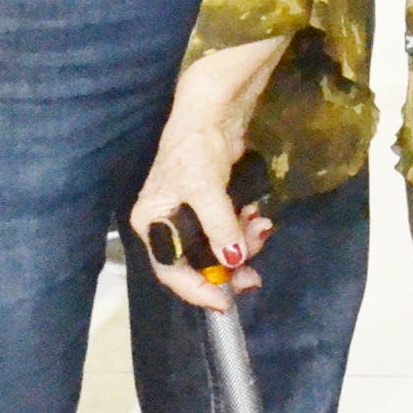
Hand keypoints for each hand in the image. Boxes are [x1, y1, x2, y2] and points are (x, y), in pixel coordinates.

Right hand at [127, 37, 286, 307]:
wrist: (212, 111)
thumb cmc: (195, 148)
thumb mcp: (205, 189)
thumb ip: (218, 227)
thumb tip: (233, 260)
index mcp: (151, 223)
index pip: (170, 270)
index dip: (198, 289)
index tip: (226, 301)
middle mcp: (166, 224)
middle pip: (198, 263)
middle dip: (229, 264)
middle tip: (256, 271)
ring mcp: (189, 216)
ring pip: (218, 248)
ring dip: (243, 243)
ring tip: (261, 225)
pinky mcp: (211, 206)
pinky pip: (229, 230)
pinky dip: (244, 228)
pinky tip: (256, 215)